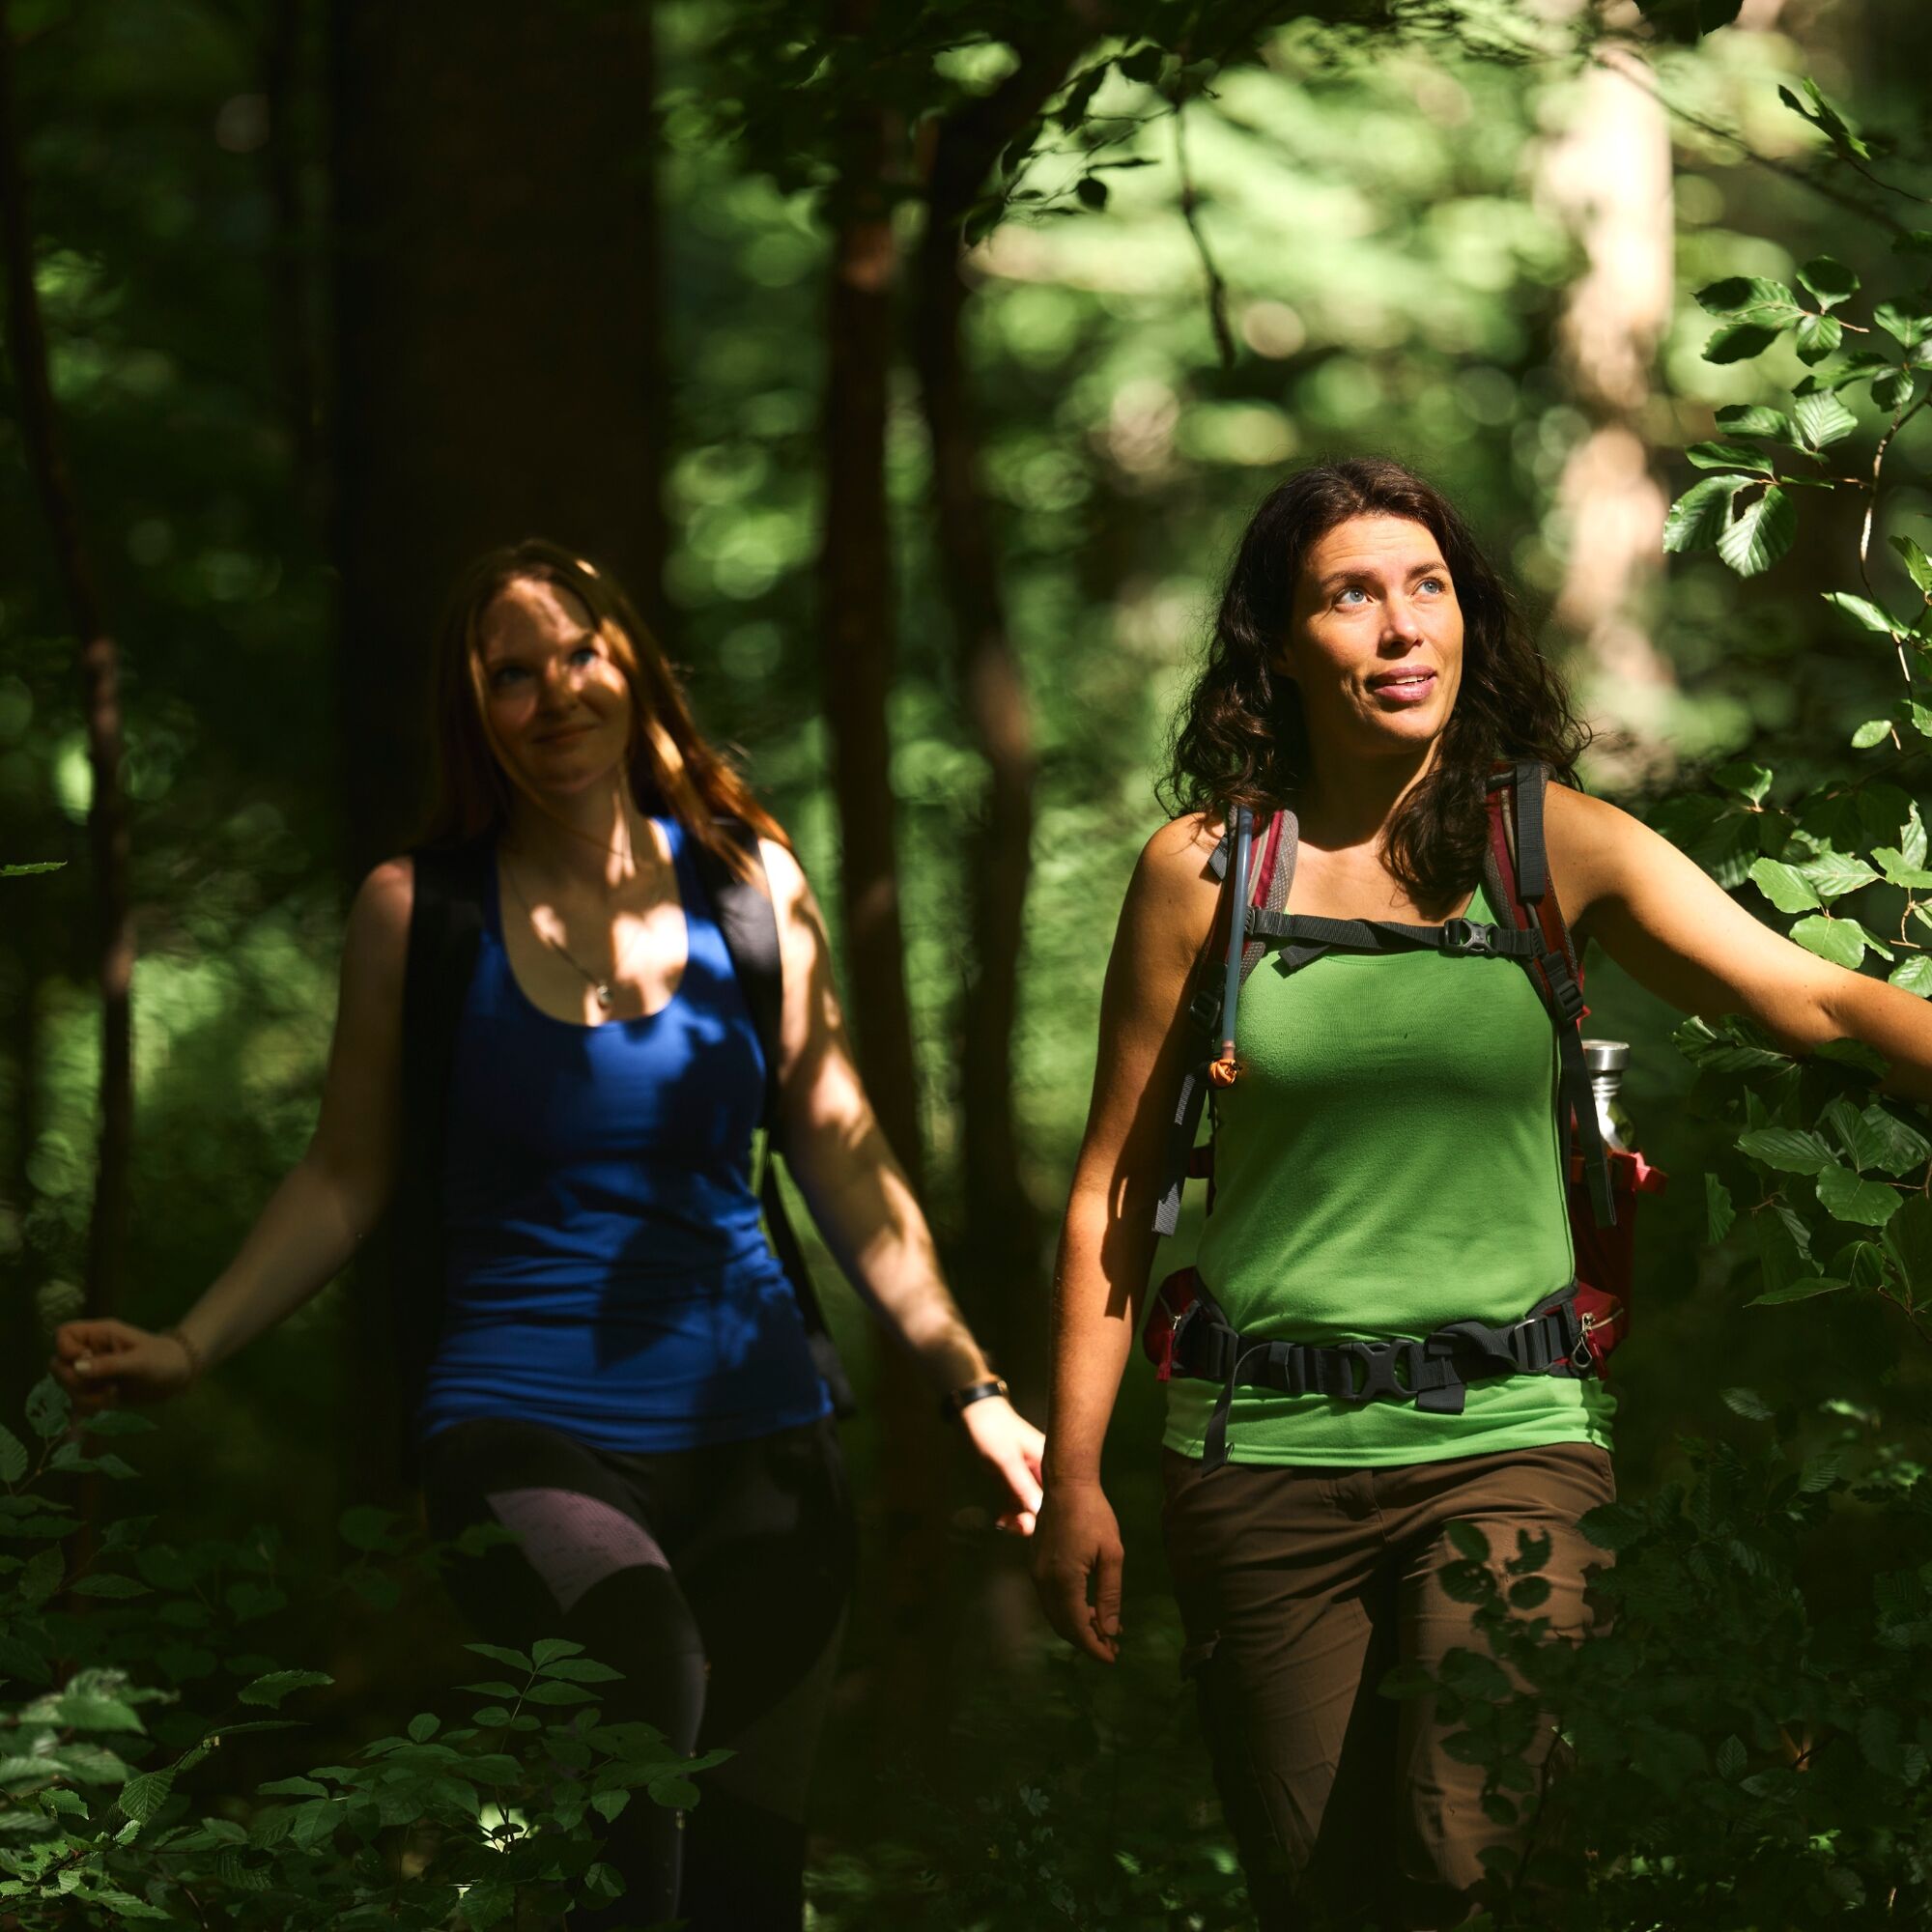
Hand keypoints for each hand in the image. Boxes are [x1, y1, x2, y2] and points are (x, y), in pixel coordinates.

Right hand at [49, 1319, 197, 1412]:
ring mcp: (92, 1371)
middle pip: (59, 1365)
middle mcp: (91, 1351)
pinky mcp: (96, 1389)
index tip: (85, 1362)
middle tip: (104, 1386)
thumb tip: (76, 1367)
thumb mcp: (139, 1362)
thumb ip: (108, 1364)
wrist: (178, 1377)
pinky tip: (111, 1403)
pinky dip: (90, 1406)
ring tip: (113, 1395)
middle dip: (76, 1382)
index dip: (67, 1351)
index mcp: (100, 1334)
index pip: (64, 1334)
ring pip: (68, 1386)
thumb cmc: (163, 1360)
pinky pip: (79, 1400)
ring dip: (86, 1397)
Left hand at [958, 1395, 1044, 1535]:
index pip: (1059, 1496)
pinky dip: (1011, 1513)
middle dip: (1031, 1520)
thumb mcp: (1006, 1459)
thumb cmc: (992, 1430)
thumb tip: (1039, 1513)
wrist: (973, 1413)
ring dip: (1019, 1519)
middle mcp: (1044, 1472)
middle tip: (1013, 1526)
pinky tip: (1001, 1519)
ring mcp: (1029, 1477)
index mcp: (1049, 1463)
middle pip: (1046, 1505)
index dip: (1047, 1516)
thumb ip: (1022, 1486)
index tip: (1028, 1525)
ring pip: (1031, 1507)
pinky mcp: (1015, 1480)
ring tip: (1004, 1523)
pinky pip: (1019, 1503)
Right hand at [1031, 1478, 1123, 1662]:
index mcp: (1064, 1579)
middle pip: (1062, 1625)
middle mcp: (1043, 1580)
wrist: (1067, 1484)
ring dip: (1076, 1626)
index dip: (1094, 1647)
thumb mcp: (1112, 1555)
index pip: (1077, 1627)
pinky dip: (1067, 1610)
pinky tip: (1087, 1607)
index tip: (1113, 1657)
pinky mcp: (1035, 1564)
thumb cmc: (1094, 1515)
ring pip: (1054, 1613)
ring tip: (1103, 1629)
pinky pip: (1049, 1598)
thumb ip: (1110, 1595)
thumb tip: (1111, 1630)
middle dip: (1086, 1641)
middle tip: (1111, 1646)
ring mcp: (1035, 1571)